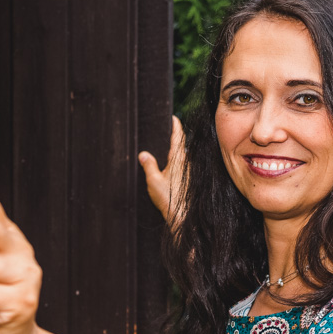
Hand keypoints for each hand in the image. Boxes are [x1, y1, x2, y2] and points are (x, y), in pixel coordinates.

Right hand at [138, 114, 187, 230]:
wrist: (182, 216)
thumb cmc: (168, 199)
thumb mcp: (153, 180)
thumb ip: (149, 165)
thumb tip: (143, 154)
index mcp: (178, 159)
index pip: (178, 137)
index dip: (175, 125)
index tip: (173, 117)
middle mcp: (185, 163)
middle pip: (179, 146)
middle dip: (173, 138)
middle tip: (164, 131)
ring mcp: (188, 172)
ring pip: (180, 157)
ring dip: (173, 152)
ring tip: (162, 149)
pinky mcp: (188, 180)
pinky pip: (180, 166)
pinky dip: (174, 163)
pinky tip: (166, 169)